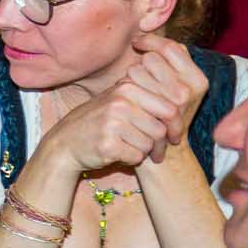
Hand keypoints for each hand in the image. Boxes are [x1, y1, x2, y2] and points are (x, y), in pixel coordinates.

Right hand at [45, 72, 181, 173]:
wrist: (64, 143)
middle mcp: (119, 103)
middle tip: (155, 152)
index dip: (176, 125)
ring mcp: (111, 123)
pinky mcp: (107, 145)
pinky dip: (131, 160)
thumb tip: (183, 98)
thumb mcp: (118, 99)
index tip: (173, 136)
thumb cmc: (98, 122)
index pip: (169, 108)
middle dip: (160, 144)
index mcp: (127, 87)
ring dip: (143, 151)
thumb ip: (145, 96)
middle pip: (161, 128)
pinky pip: (136, 157)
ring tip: (130, 148)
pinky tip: (119, 154)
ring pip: (149, 144)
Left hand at [117, 34, 207, 164]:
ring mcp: (178, 100)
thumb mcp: (170, 91)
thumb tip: (148, 31)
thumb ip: (167, 66)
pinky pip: (132, 86)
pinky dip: (124, 90)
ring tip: (136, 97)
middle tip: (139, 83)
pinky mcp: (160, 111)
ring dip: (130, 80)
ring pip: (139, 70)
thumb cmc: (159, 118)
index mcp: (198, 79)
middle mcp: (192, 87)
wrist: (161, 153)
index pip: (172, 46)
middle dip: (140, 66)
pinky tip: (127, 101)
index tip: (137, 42)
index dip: (152, 40)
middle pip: (153, 57)